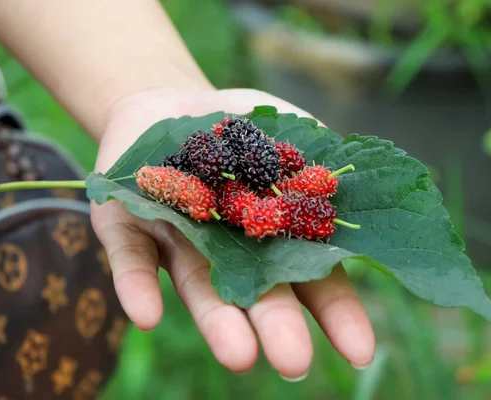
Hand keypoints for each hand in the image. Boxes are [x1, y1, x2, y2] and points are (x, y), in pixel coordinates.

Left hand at [91, 87, 374, 379]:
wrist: (166, 103)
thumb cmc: (236, 124)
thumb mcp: (285, 129)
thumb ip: (317, 156)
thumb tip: (363, 187)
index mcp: (271, 234)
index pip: (310, 279)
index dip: (336, 314)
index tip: (361, 352)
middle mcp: (227, 251)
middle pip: (255, 293)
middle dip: (275, 326)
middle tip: (295, 362)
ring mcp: (179, 242)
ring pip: (198, 286)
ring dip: (216, 321)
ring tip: (239, 356)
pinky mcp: (127, 230)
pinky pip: (131, 259)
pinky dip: (138, 286)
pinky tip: (147, 316)